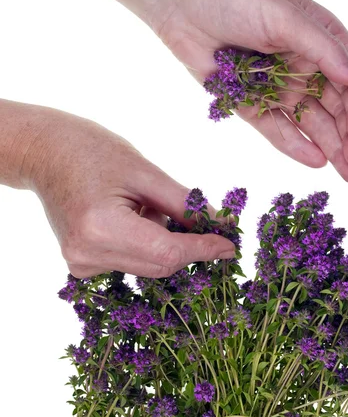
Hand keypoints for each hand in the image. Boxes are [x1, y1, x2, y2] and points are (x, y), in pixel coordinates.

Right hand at [22, 109, 234, 277]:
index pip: (168, 253)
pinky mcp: (83, 265)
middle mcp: (87, 255)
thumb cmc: (94, 151)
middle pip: (160, 265)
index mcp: (101, 228)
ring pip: (149, 266)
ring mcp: (82, 264)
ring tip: (148, 205)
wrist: (47, 154)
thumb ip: (184, 204)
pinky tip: (134, 216)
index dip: (204, 249)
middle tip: (208, 222)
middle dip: (190, 246)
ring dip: (165, 241)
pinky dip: (147, 244)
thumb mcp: (145, 172)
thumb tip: (222, 226)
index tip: (232, 244)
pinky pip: (132, 262)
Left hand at [152, 0, 347, 183]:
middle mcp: (305, 65)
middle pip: (337, 108)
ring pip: (311, 123)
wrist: (183, 4)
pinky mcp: (251, 102)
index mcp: (322, 39)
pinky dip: (295, 144)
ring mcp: (279, 86)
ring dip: (332, 148)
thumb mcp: (285, 17)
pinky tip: (315, 161)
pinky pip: (277, 128)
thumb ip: (323, 49)